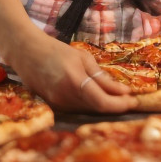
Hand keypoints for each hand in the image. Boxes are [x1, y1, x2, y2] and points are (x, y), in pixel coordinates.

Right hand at [1, 28, 136, 112]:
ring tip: (118, 97)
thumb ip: (102, 77)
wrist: (26, 52)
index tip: (134, 101)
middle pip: (97, 110)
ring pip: (88, 111)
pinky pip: (78, 109)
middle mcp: (66, 98)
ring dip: (104, 105)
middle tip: (130, 99)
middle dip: (116, 105)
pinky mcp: (54, 107)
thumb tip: (123, 91)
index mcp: (74, 82)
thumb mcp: (83, 58)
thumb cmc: (56, 50)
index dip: (120, 105)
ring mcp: (58, 105)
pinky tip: (98, 96)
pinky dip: (91, 104)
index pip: (102, 102)